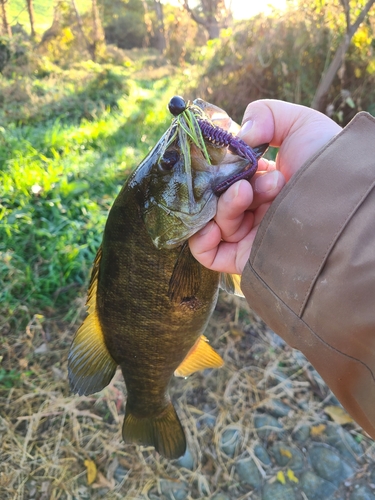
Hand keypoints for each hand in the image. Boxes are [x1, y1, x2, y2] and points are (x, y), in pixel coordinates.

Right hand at [189, 99, 341, 274]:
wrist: (342, 201)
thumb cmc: (326, 162)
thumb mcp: (300, 123)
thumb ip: (265, 114)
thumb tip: (239, 134)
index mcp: (264, 181)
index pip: (227, 176)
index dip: (221, 166)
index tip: (229, 157)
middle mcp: (256, 208)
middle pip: (218, 199)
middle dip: (228, 186)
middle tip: (249, 181)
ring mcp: (251, 234)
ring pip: (215, 222)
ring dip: (225, 205)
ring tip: (246, 194)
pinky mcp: (247, 257)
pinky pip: (210, 254)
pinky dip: (201, 241)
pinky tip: (209, 228)